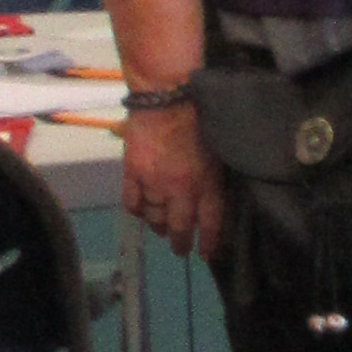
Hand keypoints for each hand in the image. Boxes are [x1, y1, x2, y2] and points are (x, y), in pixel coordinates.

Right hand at [125, 107, 223, 260]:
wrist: (167, 97)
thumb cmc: (202, 118)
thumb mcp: (220, 152)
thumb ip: (216, 178)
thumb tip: (214, 200)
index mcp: (207, 183)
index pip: (211, 222)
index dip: (210, 242)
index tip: (207, 254)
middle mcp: (180, 190)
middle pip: (180, 227)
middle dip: (180, 243)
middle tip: (180, 250)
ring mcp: (153, 183)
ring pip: (154, 218)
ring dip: (159, 227)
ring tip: (162, 229)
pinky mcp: (132, 173)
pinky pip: (132, 202)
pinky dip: (137, 211)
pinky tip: (141, 211)